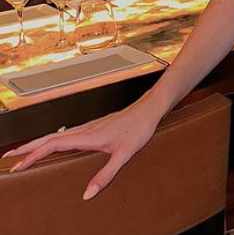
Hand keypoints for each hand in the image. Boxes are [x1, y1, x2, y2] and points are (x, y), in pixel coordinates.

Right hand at [1, 101, 159, 200]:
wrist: (150, 108)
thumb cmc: (139, 128)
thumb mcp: (124, 155)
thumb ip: (106, 175)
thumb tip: (87, 195)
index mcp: (87, 136)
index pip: (52, 145)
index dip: (33, 155)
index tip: (18, 165)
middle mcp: (85, 129)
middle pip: (48, 137)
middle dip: (27, 147)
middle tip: (9, 157)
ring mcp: (89, 126)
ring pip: (57, 134)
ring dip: (38, 142)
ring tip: (25, 152)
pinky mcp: (95, 126)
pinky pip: (67, 133)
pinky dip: (53, 139)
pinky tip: (55, 144)